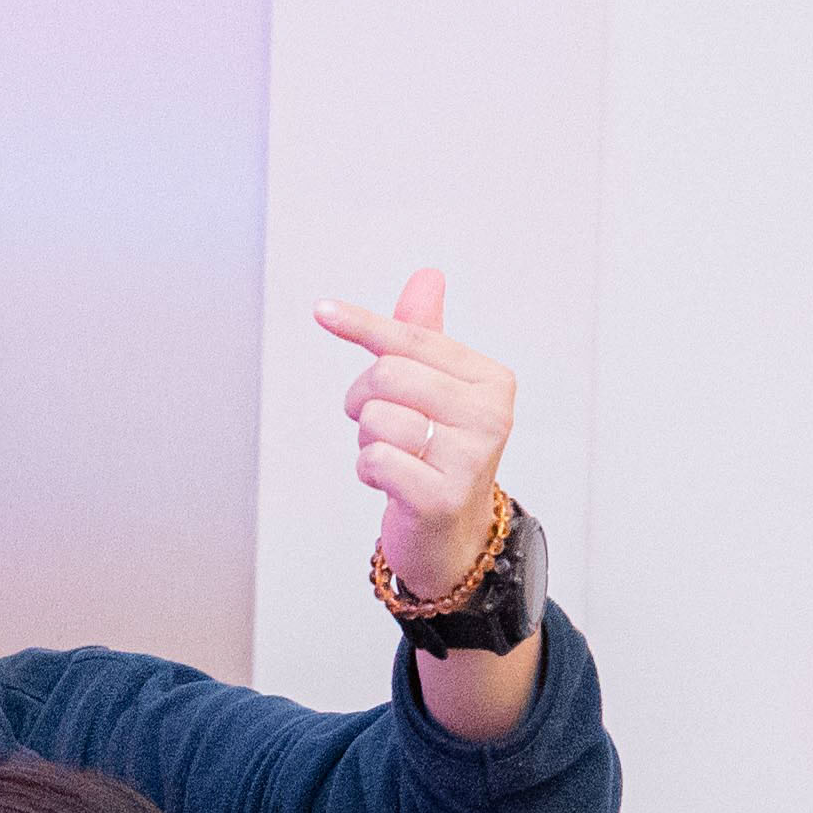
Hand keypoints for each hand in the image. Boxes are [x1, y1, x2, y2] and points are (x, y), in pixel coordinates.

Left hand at [316, 270, 517, 601]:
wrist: (452, 537)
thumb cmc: (438, 454)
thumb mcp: (436, 391)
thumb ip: (426, 335)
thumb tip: (427, 274)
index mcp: (491, 380)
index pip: (413, 340)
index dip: (363, 326)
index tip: (322, 310)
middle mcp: (490, 414)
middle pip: (387, 374)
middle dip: (362, 399)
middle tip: (375, 423)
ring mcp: (470, 457)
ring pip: (376, 417)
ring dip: (367, 440)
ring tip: (393, 456)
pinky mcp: (441, 497)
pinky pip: (374, 460)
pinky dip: (368, 471)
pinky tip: (391, 483)